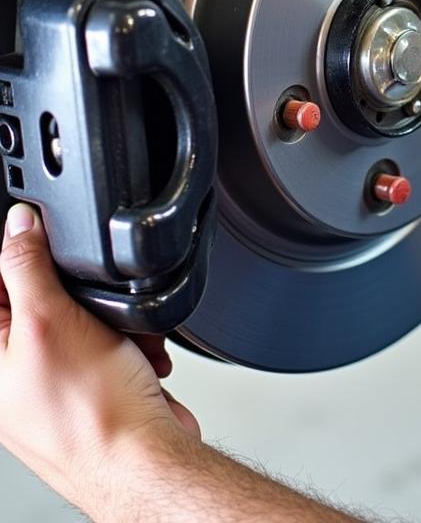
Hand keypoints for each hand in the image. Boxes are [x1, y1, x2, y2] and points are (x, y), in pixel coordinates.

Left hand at [0, 203, 200, 513]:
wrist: (143, 459)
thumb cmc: (91, 414)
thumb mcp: (49, 321)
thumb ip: (27, 267)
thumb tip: (16, 224)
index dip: (20, 255)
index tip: (47, 244)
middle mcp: (13, 366)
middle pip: (42, 294)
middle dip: (81, 291)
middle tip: (94, 305)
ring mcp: (53, 376)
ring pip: (84, 316)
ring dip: (114, 319)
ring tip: (123, 339)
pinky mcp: (92, 382)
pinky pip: (110, 341)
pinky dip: (131, 342)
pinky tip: (137, 357)